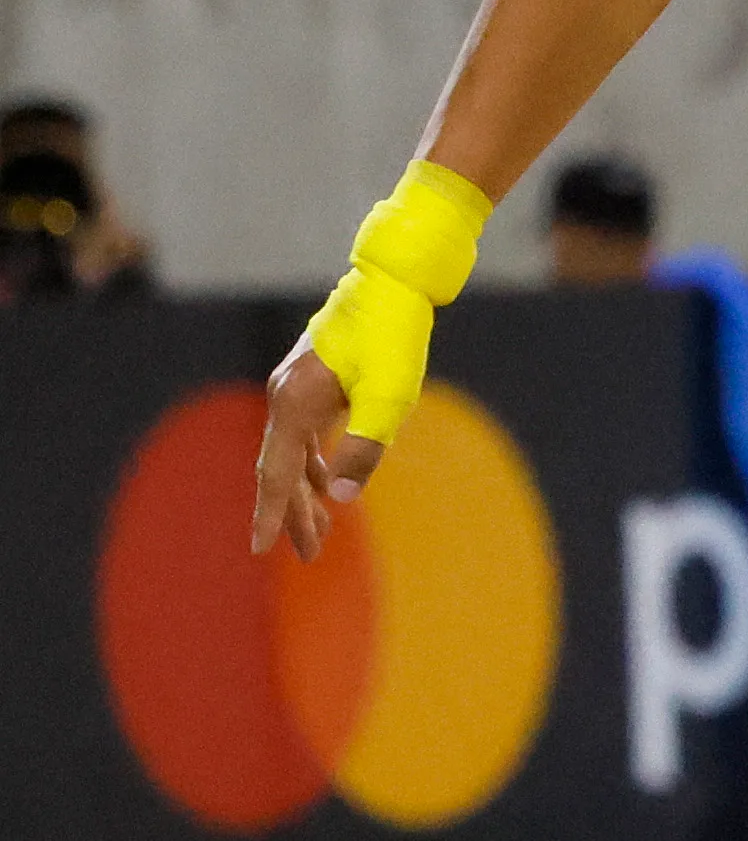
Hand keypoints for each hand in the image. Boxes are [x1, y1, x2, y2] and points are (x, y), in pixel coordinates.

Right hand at [250, 346, 383, 559]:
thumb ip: (363, 448)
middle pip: (280, 470)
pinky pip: (304, 437)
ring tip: (320, 533)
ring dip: (305, 492)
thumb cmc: (392, 338)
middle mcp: (283, 397)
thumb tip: (340, 497)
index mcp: (294, 405)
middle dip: (293, 513)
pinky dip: (314, 463)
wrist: (391, 286)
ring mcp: (293, 389)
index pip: (276, 475)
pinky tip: (326, 485)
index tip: (261, 550)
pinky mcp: (310, 384)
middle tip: (309, 555)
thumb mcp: (389, 397)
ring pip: (292, 455)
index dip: (272, 515)